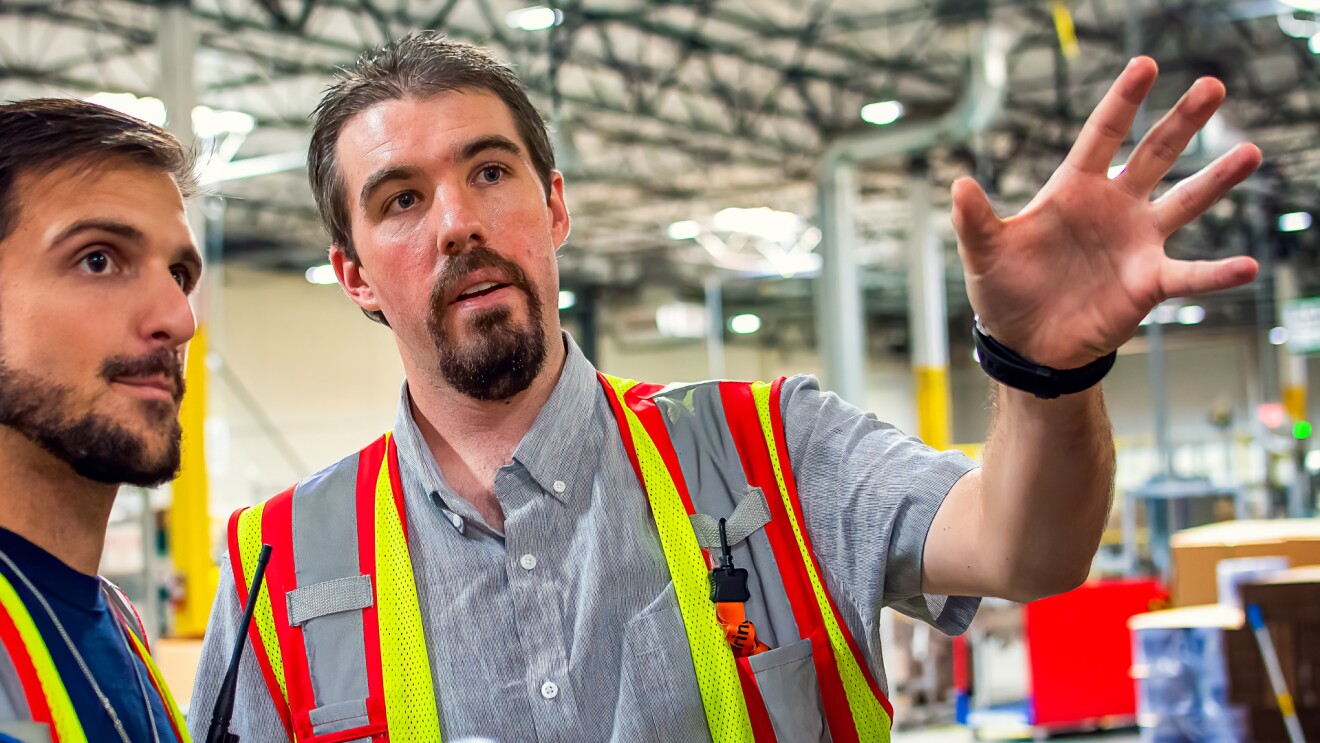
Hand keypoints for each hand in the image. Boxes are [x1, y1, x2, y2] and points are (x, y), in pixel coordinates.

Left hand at [953, 56, 1261, 369]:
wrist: (1026, 344)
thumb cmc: (1004, 291)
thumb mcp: (984, 252)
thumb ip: (974, 218)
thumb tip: (957, 185)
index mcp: (1074, 190)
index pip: (1102, 135)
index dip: (1122, 102)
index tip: (1145, 66)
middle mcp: (1113, 207)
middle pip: (1154, 154)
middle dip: (1182, 121)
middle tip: (1213, 86)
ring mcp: (1136, 242)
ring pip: (1185, 202)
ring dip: (1217, 179)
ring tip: (1251, 152)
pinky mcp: (1149, 281)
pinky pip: (1190, 274)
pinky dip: (1218, 273)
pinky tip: (1247, 266)